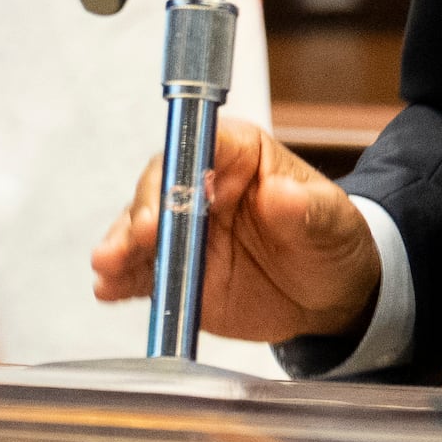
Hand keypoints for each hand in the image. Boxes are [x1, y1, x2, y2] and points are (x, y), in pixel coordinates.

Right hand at [89, 116, 382, 342]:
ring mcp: (181, 228)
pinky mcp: (171, 268)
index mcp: (237, 153)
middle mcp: (198, 184)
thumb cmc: (331, 242)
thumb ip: (308, 209)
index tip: (176, 197)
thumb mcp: (333, 223)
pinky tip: (108, 289)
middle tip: (142, 237)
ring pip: (139, 228)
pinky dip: (121, 279)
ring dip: (121, 245)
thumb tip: (281, 193)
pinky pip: (139, 271)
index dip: (182, 167)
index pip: (198, 145)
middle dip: (144, 212)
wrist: (327, 296)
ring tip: (109, 266)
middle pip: (158, 186)